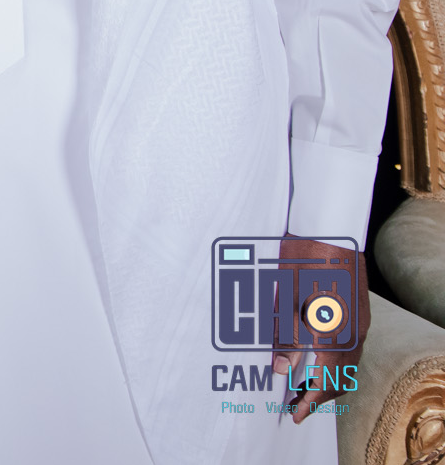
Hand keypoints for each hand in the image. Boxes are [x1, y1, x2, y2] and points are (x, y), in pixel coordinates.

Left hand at [270, 233, 369, 423]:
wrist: (327, 226)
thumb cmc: (298, 258)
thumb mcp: (283, 298)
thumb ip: (284, 337)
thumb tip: (281, 370)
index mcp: (334, 331)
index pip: (325, 380)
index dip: (309, 400)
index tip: (293, 415)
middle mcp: (354, 331)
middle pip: (341, 376)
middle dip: (319, 394)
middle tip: (296, 405)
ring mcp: (360, 321)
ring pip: (348, 363)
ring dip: (328, 378)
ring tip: (302, 386)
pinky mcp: (359, 311)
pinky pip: (351, 347)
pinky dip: (335, 361)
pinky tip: (316, 359)